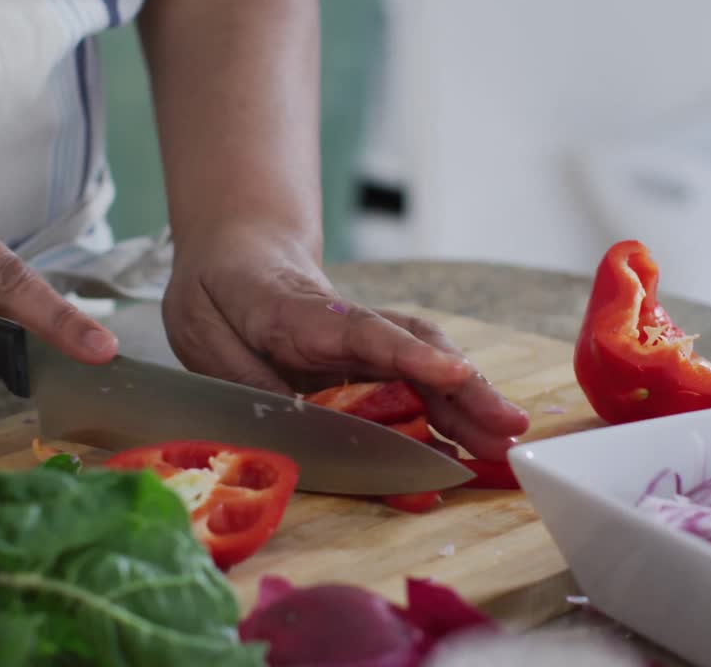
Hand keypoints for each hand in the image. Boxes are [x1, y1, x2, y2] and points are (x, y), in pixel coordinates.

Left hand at [161, 226, 529, 460]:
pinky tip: (464, 449)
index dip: (409, 356)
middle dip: (465, 390)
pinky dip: (440, 419)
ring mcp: (362, 346)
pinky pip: (409, 390)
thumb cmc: (218, 300)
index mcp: (299, 314)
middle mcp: (346, 328)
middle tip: (506, 429)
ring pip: (423, 370)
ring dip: (465, 408)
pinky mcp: (368, 365)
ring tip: (501, 446)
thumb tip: (295, 426)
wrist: (236, 261)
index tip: (454, 374)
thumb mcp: (204, 337)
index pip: (363, 332)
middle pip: (414, 350)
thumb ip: (247, 382)